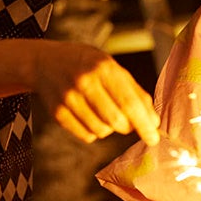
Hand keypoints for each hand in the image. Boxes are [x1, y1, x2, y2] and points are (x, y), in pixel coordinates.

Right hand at [35, 41, 159, 145]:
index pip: (129, 103)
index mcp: (105, 68)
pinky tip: (90, 116)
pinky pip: (86, 135)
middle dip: (128, 128)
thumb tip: (153, 122)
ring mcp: (69, 97)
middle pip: (115, 120)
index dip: (144, 124)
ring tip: (105, 113)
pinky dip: (94, 132)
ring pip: (101, 131)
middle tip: (128, 123)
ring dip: (110, 129)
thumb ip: (135, 93)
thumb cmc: (88, 65)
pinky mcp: (57, 112)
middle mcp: (85, 82)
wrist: (46, 62)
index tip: (153, 138)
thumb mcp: (113, 68)